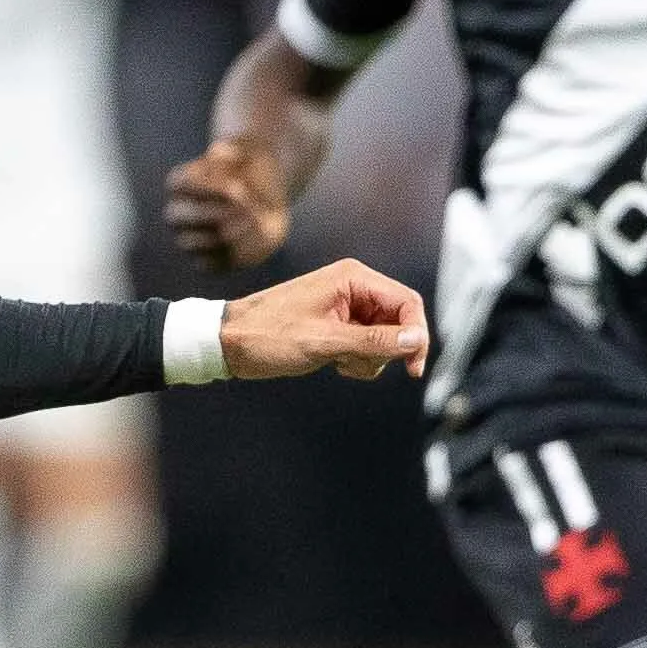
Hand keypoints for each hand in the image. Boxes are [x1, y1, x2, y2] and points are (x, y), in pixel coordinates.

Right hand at [162, 135, 292, 270]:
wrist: (264, 193)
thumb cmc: (250, 170)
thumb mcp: (246, 153)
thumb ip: (233, 151)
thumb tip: (218, 153)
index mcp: (181, 183)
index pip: (179, 184)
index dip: (207, 187)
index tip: (238, 186)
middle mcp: (179, 213)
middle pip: (178, 216)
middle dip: (212, 212)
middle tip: (244, 209)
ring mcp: (190, 238)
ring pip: (191, 244)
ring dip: (222, 235)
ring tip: (251, 224)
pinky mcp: (208, 260)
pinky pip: (210, 265)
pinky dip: (230, 255)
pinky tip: (254, 242)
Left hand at [218, 260, 428, 381]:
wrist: (229, 342)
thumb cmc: (269, 335)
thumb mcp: (324, 342)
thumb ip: (373, 341)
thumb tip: (415, 340)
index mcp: (353, 278)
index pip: (407, 303)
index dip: (416, 335)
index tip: (412, 369)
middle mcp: (354, 287)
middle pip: (399, 322)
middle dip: (385, 350)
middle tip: (355, 364)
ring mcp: (346, 306)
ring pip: (384, 338)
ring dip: (368, 359)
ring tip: (336, 362)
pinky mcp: (339, 324)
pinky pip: (367, 345)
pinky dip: (357, 360)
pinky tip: (332, 363)